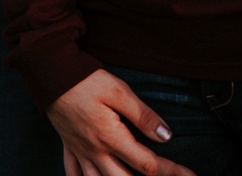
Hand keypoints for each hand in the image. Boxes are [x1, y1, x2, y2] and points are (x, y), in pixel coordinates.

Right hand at [48, 69, 195, 175]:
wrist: (50, 75)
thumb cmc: (86, 80)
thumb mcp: (119, 91)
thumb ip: (143, 116)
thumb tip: (167, 137)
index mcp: (111, 139)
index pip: (147, 164)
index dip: (172, 171)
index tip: (190, 175)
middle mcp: (96, 153)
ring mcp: (80, 153)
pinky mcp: (69, 148)